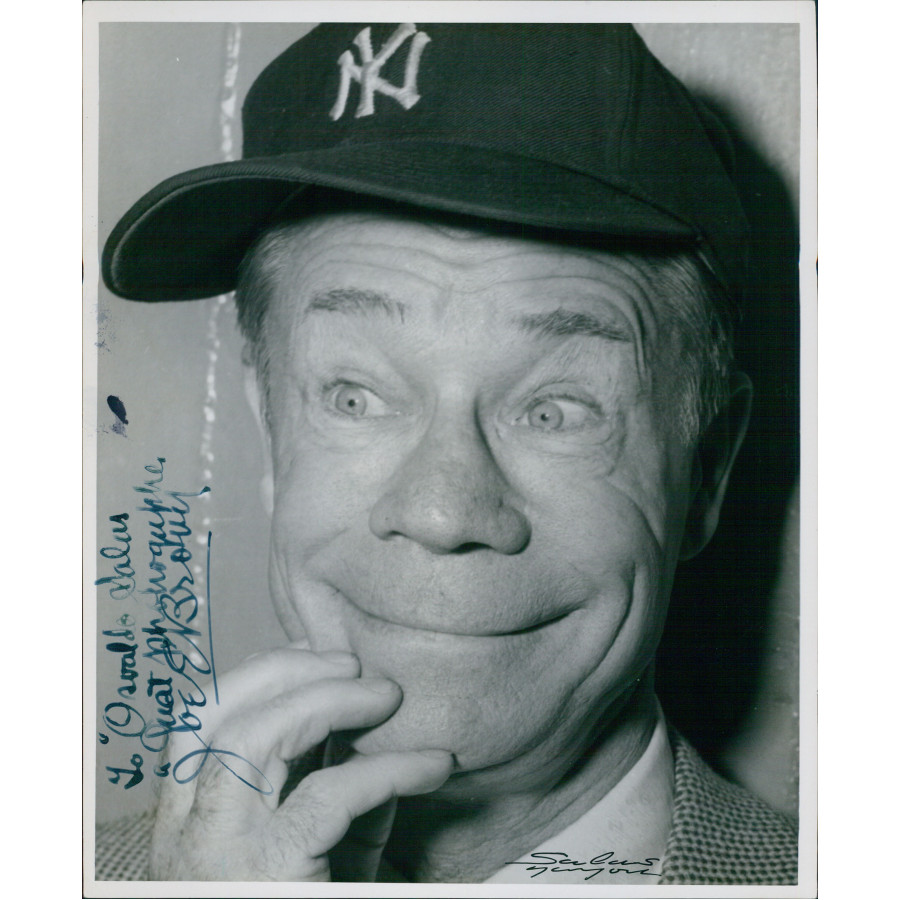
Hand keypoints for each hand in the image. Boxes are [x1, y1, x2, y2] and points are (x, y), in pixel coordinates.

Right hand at [149, 646, 452, 880]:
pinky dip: (391, 767)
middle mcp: (189, 828)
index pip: (199, 718)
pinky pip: (330, 795)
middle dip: (288, 669)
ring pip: (251, 737)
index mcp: (191, 817)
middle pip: (216, 711)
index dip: (258, 672)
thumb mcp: (323, 856)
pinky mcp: (267, 873)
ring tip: (386, 694)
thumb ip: (344, 801)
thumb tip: (382, 741)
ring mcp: (220, 851)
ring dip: (325, 700)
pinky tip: (435, 764)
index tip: (318, 652)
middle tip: (353, 663)